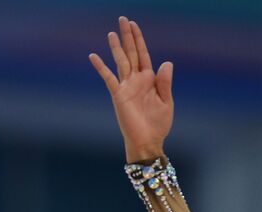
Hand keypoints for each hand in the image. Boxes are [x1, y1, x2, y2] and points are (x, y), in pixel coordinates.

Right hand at [89, 16, 172, 161]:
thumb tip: (166, 63)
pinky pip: (109, 78)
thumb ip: (165, 83)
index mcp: (149, 80)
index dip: (139, 39)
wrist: (148, 141)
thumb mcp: (166, 102)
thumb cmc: (158, 124)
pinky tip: (94, 56)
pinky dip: (101, 67)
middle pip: (131, 53)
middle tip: (123, 19)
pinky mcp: (118, 95)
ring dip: (117, 48)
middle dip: (127, 37)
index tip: (134, 24)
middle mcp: (136, 80)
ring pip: (121, 62)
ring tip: (112, 33)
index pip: (143, 55)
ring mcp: (126, 86)